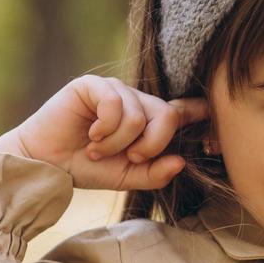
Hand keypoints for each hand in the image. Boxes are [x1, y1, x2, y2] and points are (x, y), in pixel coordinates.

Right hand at [0, 75, 210, 190]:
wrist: (47, 164)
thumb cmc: (88, 168)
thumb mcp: (128, 177)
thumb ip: (155, 172)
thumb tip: (181, 161)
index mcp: (150, 121)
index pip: (184, 110)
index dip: (202, 112)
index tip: (217, 120)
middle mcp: (137, 101)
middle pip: (168, 116)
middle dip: (151, 145)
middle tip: (129, 157)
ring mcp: (116, 90)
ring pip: (140, 115)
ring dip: (119, 142)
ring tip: (98, 149)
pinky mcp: (94, 85)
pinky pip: (116, 104)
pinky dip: (106, 129)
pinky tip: (91, 135)